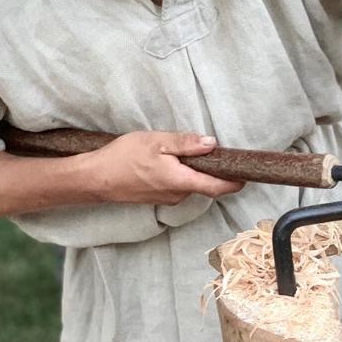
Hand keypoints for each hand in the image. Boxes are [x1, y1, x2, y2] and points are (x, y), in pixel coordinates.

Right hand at [88, 131, 243, 204]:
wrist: (94, 179)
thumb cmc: (123, 158)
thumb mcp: (156, 142)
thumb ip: (186, 144)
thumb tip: (212, 143)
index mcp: (181, 181)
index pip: (218, 187)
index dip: (235, 182)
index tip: (247, 174)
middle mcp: (178, 195)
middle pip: (206, 184)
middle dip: (212, 169)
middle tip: (213, 150)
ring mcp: (167, 199)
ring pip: (190, 184)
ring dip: (193, 170)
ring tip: (183, 151)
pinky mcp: (157, 198)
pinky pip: (177, 186)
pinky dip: (180, 175)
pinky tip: (167, 161)